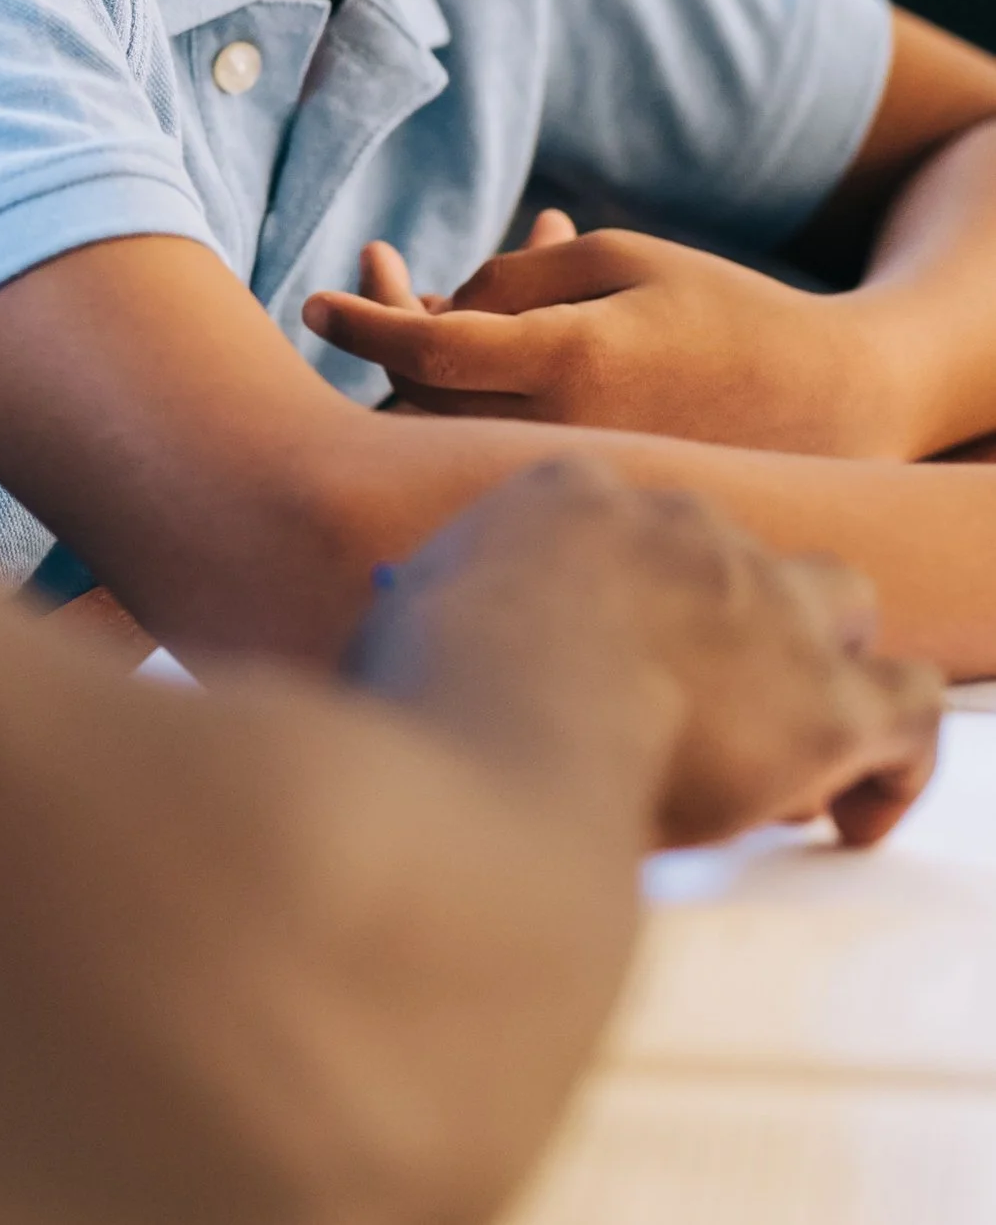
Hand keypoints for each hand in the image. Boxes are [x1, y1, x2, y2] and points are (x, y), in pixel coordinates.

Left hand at [303, 217, 904, 458]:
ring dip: (421, 363)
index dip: (361, 323)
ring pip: (448, 431)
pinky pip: (489, 449)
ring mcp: (566, 477)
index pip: (426, 352)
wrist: (827, 404)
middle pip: (421, 398)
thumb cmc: (721, 312)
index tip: (314, 301)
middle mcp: (559, 432)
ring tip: (427, 291)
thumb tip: (431, 312)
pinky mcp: (575, 501)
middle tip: (379, 266)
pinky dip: (468, 394)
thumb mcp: (623, 258)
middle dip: (385, 331)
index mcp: (571, 361)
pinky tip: (484, 332)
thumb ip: (514, 275)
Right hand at [351, 457, 943, 849]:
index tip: (593, 645)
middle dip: (722, 613)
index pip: (619, 518)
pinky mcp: (827, 698)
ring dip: (825, 658)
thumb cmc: (426, 684)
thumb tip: (409, 646)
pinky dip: (896, 760)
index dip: (616, 589)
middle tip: (687, 696)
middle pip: (728, 550)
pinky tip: (852, 815)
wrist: (505, 729)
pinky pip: (911, 706)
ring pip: (843, 598)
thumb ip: (430, 613)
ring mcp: (763, 601)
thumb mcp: (397, 612)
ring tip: (791, 736)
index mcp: (569, 494)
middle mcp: (679, 522)